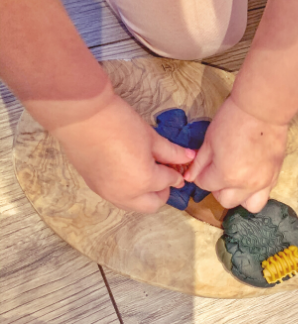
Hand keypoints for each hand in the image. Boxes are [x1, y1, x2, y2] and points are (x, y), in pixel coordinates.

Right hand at [51, 94, 195, 212]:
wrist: (80, 117)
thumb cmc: (119, 123)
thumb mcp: (150, 138)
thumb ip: (171, 152)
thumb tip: (189, 157)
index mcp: (144, 181)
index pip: (167, 182)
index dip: (175, 175)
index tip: (177, 170)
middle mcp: (126, 194)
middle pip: (152, 205)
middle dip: (162, 193)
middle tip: (163, 175)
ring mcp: (108, 193)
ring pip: (133, 205)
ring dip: (143, 196)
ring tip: (145, 174)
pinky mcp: (93, 187)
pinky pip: (117, 198)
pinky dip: (127, 192)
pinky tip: (127, 173)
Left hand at [184, 97, 287, 212]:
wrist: (263, 109)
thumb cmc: (233, 119)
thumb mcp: (210, 140)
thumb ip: (200, 163)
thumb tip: (190, 176)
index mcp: (225, 175)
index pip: (206, 185)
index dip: (202, 175)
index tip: (204, 167)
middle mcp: (245, 185)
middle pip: (225, 200)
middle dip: (218, 189)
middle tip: (218, 173)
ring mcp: (263, 182)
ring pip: (249, 205)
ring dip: (240, 196)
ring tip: (238, 181)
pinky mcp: (275, 176)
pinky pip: (265, 194)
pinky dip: (256, 189)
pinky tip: (252, 175)